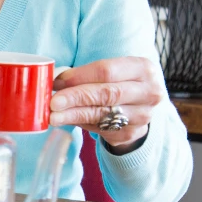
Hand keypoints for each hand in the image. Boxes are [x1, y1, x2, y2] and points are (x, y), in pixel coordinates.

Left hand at [50, 57, 165, 151]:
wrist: (139, 106)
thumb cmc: (118, 82)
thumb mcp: (111, 72)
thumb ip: (86, 75)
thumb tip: (55, 81)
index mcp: (143, 68)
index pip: (106, 70)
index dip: (79, 76)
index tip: (57, 81)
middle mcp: (149, 92)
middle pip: (106, 93)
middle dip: (75, 97)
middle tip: (53, 101)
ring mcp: (143, 115)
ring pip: (102, 114)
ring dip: (73, 114)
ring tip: (54, 115)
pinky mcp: (132, 133)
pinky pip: (101, 129)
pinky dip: (81, 123)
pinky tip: (67, 120)